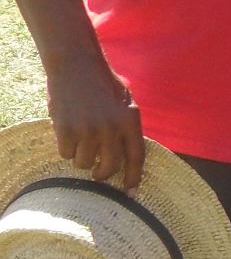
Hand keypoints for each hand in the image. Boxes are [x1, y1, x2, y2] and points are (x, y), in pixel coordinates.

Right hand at [45, 55, 143, 187]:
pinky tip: (68, 131)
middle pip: (109, 167)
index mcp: (130, 119)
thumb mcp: (125, 100)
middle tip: (98, 173)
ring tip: (81, 138)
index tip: (130, 192)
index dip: (134, 177)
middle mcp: (111, 128)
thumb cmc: (102, 82)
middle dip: (102, 174)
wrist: (76, 66)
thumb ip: (127, 125)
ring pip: (84, 162)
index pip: (136, 156)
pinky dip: (66, 147)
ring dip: (81, 156)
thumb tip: (128, 153)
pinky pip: (66, 153)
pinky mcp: (66, 130)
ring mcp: (88, 130)